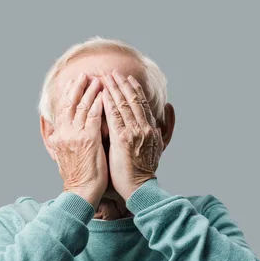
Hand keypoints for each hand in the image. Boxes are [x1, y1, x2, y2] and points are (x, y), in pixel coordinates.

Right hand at [49, 72, 106, 208]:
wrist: (81, 192)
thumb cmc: (77, 177)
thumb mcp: (64, 156)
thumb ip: (63, 141)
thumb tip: (60, 134)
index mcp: (58, 137)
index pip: (63, 109)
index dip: (69, 94)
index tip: (74, 82)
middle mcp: (64, 133)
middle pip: (70, 103)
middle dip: (78, 87)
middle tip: (85, 74)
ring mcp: (74, 136)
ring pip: (82, 106)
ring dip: (90, 90)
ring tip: (98, 79)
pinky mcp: (87, 140)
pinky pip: (93, 116)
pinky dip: (98, 103)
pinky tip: (104, 94)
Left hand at [101, 70, 163, 199]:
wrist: (140, 189)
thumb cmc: (142, 174)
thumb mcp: (154, 150)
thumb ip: (154, 135)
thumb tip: (156, 125)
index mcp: (150, 130)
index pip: (141, 104)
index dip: (134, 90)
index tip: (127, 79)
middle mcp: (144, 128)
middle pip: (133, 100)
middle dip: (123, 84)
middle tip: (114, 72)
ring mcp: (134, 132)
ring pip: (124, 105)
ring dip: (114, 89)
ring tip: (106, 77)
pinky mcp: (123, 139)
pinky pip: (114, 117)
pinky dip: (109, 103)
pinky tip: (103, 94)